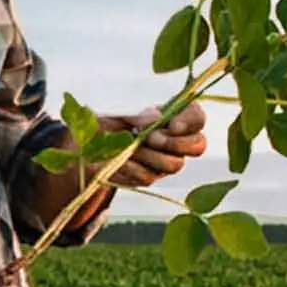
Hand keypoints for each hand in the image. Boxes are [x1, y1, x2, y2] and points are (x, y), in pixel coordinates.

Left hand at [89, 102, 210, 193]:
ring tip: (132, 146)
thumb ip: (139, 114)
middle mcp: (175, 139)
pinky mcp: (149, 176)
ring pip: (175, 164)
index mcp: (172, 115)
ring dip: (151, 155)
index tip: (172, 124)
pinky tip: (121, 158)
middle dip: (176, 142)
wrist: (88, 141)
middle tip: (152, 137)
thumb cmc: (108, 118)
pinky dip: (132, 166)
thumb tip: (157, 117)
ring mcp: (164, 159)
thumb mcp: (119, 110)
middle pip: (198, 145)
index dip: (190, 122)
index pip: (197, 118)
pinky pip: (148, 176)